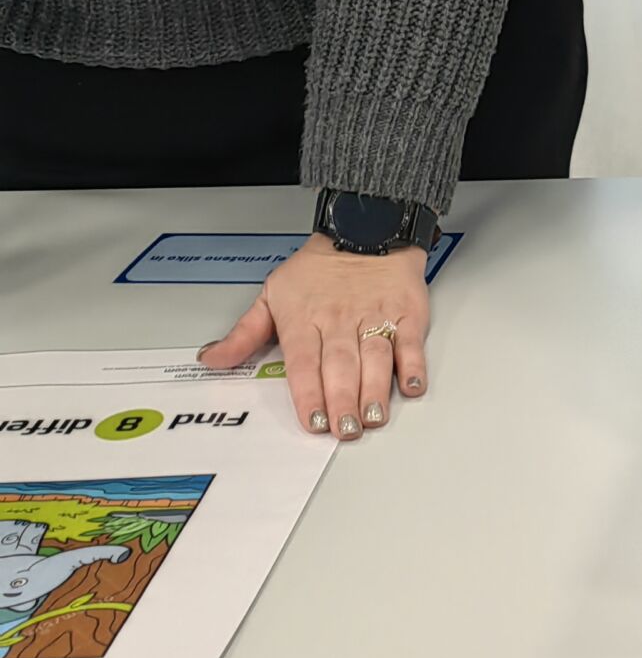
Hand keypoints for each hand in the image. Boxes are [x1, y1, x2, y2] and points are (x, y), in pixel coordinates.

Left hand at [198, 234, 430, 439]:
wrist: (366, 228)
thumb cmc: (318, 267)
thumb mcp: (272, 293)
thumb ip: (244, 333)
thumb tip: (212, 359)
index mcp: (304, 320)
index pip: (304, 363)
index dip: (309, 394)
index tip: (313, 420)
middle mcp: (340, 320)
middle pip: (340, 366)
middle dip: (343, 401)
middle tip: (344, 429)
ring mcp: (375, 317)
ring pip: (375, 357)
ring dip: (375, 389)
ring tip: (372, 417)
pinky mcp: (406, 312)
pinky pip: (410, 341)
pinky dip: (412, 364)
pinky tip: (410, 385)